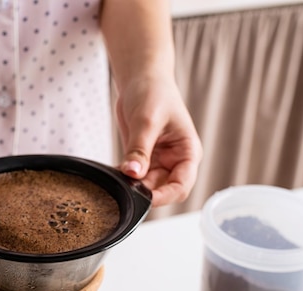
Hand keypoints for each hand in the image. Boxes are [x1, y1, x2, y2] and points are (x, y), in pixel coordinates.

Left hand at [116, 74, 201, 206]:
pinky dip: (124, 178)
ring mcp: (159, 161)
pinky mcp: (144, 159)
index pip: (181, 186)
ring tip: (117, 177)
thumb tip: (133, 173)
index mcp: (188, 153)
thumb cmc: (154, 92)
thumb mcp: (146, 120)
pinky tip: (114, 173)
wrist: (142, 79)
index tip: (143, 199)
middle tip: (124, 187)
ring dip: (132, 186)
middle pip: (162, 189)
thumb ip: (139, 149)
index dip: (164, 196)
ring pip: (146, 186)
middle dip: (144, 191)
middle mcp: (176, 161)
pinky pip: (134, 177)